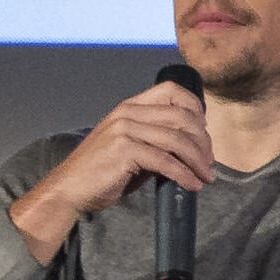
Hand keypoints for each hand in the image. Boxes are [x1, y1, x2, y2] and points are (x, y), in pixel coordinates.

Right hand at [10, 80, 217, 259]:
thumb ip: (157, 142)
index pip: (171, 91)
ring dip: (198, 161)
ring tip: (206, 177)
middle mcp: (127, 112)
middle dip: (202, 141)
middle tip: (209, 163)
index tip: (205, 133)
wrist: (70, 189)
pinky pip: (165, 161)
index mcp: (130, 106)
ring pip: (176, 139)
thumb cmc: (101, 172)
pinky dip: (184, 175)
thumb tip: (191, 149)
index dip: (195, 107)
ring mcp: (125, 130)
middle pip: (181, 117)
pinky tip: (192, 185)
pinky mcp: (124, 150)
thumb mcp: (132, 149)